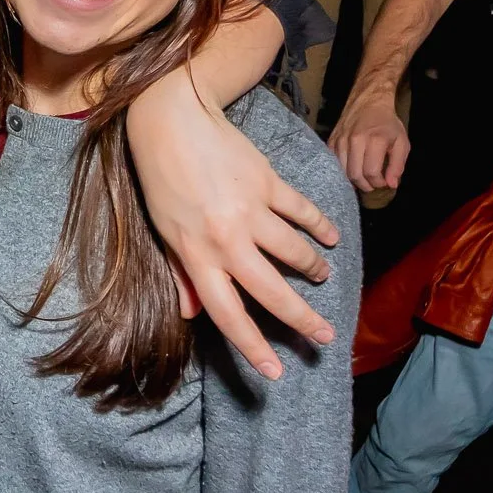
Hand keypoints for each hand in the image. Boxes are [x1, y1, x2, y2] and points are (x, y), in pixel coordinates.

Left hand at [128, 93, 339, 378]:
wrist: (171, 120)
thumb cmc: (161, 180)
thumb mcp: (163, 232)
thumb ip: (182, 275)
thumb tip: (192, 315)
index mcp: (196, 256)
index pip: (227, 315)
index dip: (253, 347)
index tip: (275, 372)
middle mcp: (225, 240)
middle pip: (272, 292)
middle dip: (303, 320)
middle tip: (326, 337)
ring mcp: (250, 210)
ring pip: (295, 252)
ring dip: (314, 268)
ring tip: (324, 277)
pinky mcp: (268, 182)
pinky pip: (302, 211)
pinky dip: (320, 226)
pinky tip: (331, 237)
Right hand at [329, 90, 408, 191]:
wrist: (368, 101)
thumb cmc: (387, 123)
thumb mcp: (401, 142)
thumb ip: (398, 165)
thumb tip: (391, 184)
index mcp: (374, 140)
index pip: (371, 172)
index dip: (378, 182)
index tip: (383, 182)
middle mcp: (355, 140)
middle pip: (355, 174)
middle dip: (365, 185)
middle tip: (372, 184)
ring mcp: (340, 140)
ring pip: (342, 171)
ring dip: (353, 180)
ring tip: (363, 178)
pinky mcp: (331, 141)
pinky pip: (333, 163)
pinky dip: (342, 171)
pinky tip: (352, 170)